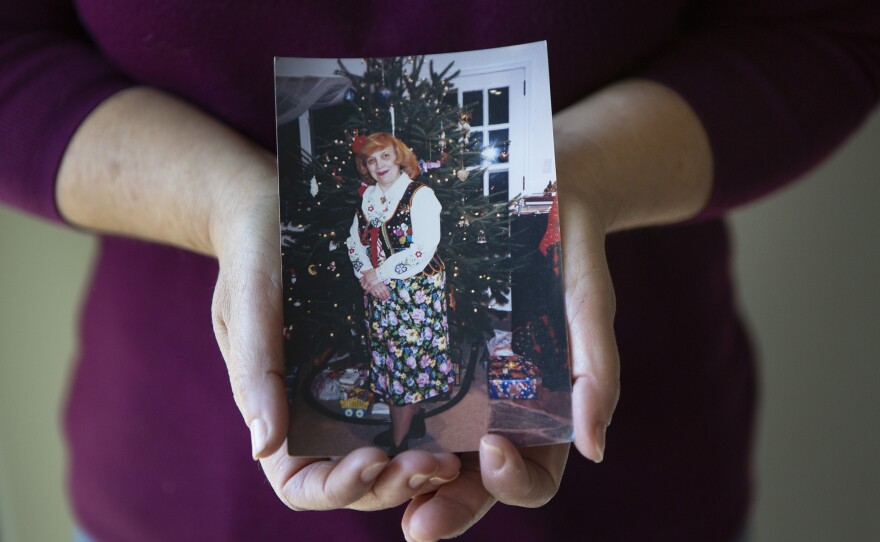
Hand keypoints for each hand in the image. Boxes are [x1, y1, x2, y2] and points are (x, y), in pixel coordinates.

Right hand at [209, 178, 460, 513]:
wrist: (278, 208)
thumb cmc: (253, 255)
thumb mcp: (247, 305)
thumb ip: (254, 370)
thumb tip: (261, 447)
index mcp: (276, 411)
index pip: (299, 482)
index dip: (335, 488)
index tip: (370, 461)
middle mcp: (317, 412)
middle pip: (356, 479)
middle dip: (392, 483)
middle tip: (431, 464)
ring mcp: (355, 392)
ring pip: (390, 455)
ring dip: (419, 468)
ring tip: (451, 457)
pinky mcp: (384, 364)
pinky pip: (410, 408)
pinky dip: (433, 428)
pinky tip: (463, 423)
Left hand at [398, 191, 618, 540]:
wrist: (525, 197)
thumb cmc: (567, 255)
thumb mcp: (587, 305)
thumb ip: (598, 372)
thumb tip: (597, 450)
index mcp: (541, 417)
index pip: (530, 478)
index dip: (512, 482)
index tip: (492, 447)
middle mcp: (495, 416)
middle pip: (470, 486)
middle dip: (446, 510)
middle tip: (417, 524)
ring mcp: (454, 393)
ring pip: (427, 459)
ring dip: (403, 483)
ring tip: (374, 481)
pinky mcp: (418, 362)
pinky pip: (398, 407)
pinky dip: (380, 430)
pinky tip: (353, 431)